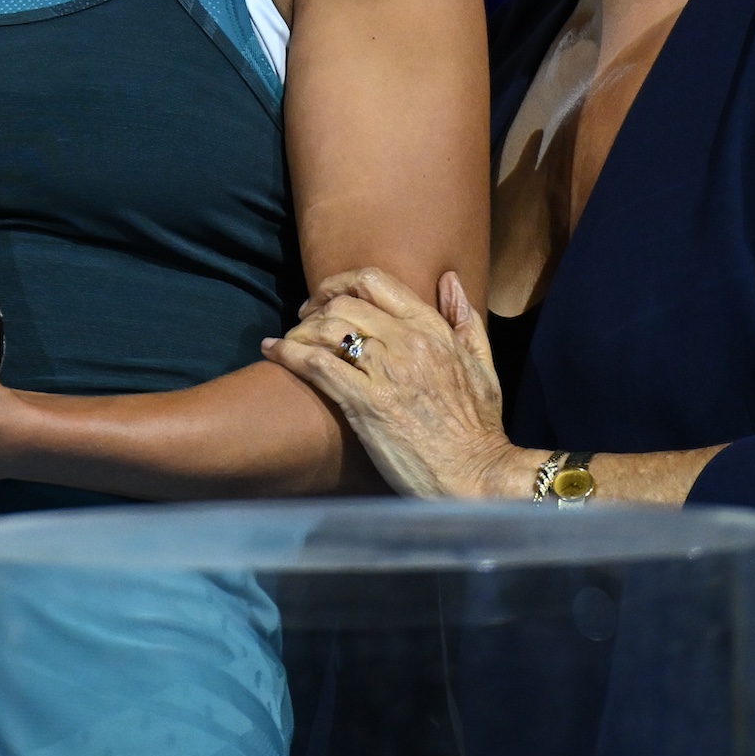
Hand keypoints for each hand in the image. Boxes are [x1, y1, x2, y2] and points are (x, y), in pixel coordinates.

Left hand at [262, 269, 534, 499]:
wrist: (476, 475)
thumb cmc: (478, 427)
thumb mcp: (483, 365)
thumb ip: (465, 321)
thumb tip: (449, 280)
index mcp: (432, 329)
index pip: (375, 281)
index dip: (339, 282)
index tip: (325, 296)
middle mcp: (407, 342)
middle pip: (344, 303)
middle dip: (315, 307)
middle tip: (302, 321)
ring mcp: (386, 371)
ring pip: (328, 328)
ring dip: (299, 330)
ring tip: (287, 341)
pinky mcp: (366, 403)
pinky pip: (318, 364)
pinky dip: (288, 353)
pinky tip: (272, 352)